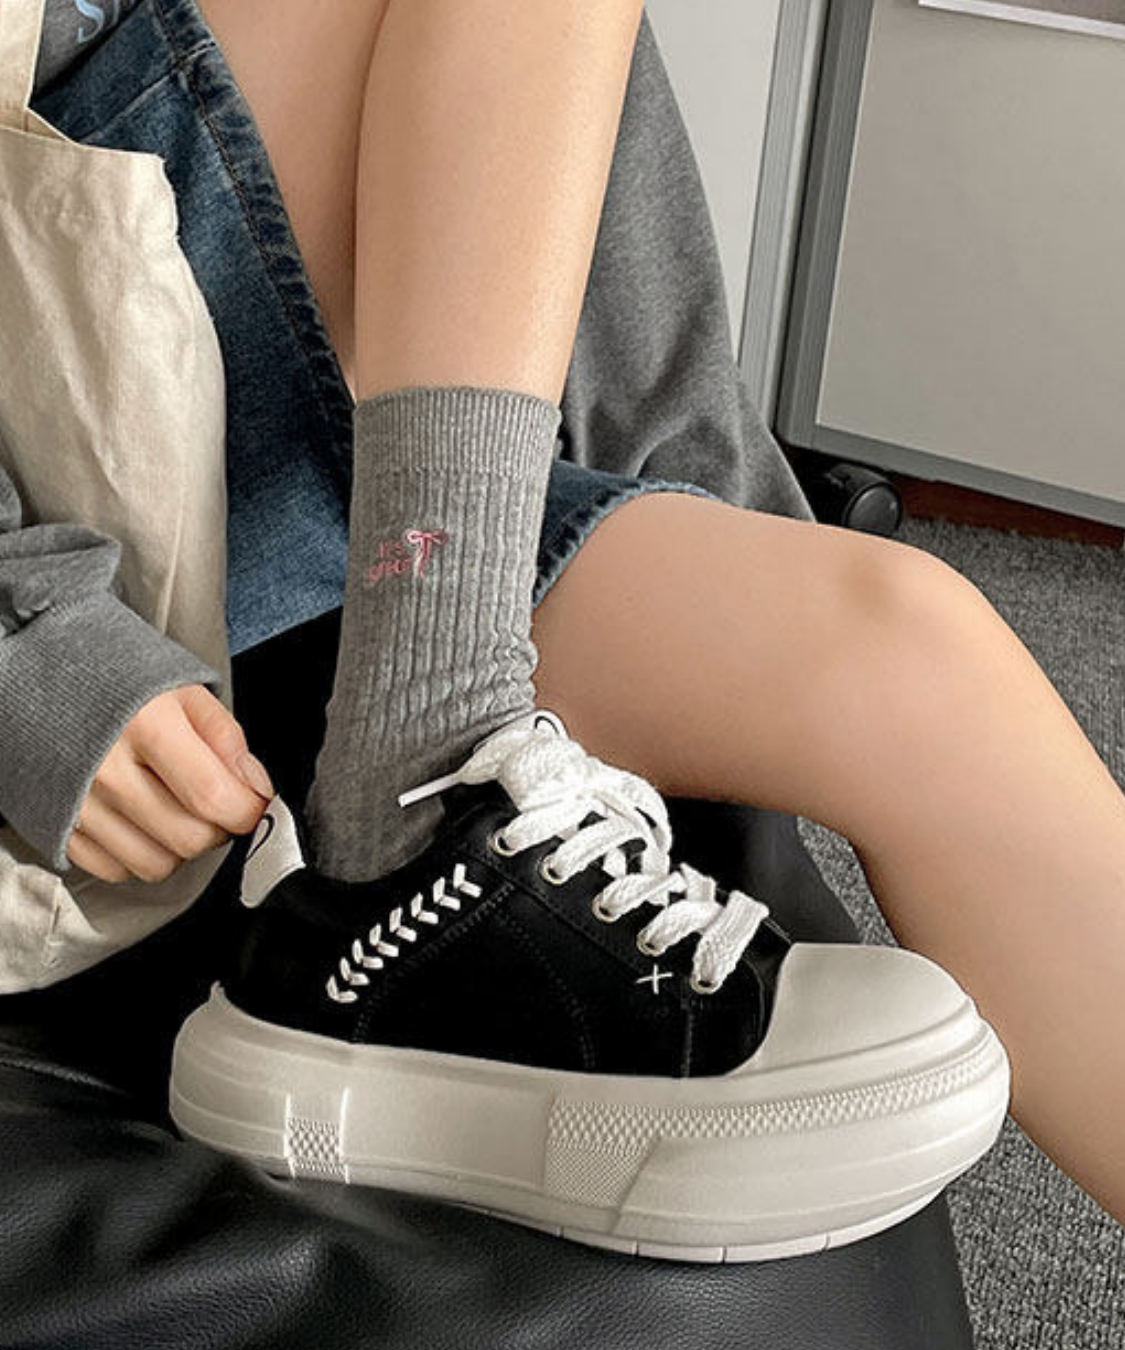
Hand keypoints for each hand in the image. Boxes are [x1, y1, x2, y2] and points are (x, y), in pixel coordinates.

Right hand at [66, 684, 276, 883]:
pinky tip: (141, 819)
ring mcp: (78, 805)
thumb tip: (256, 788)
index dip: (247, 809)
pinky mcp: (58, 828)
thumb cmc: (117, 681)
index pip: (213, 796)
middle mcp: (108, 770)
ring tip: (176, 808)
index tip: (253, 802)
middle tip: (215, 800)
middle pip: (190, 838)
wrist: (40, 680)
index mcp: (146, 724)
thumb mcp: (181, 688)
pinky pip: (116, 870)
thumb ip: (225, 737)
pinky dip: (139, 854)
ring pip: (156, 865)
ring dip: (180, 845)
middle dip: (218, 827)